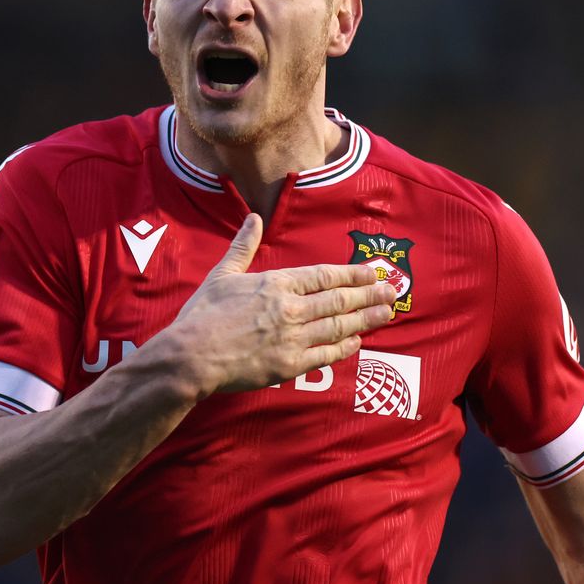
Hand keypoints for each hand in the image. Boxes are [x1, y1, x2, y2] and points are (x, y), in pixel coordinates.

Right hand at [168, 213, 397, 394]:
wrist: (191, 355)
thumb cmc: (203, 314)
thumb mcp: (222, 274)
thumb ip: (244, 246)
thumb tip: (254, 218)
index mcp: (276, 283)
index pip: (324, 276)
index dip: (350, 274)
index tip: (370, 272)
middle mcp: (291, 308)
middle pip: (339, 300)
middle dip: (368, 295)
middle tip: (391, 292)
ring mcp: (293, 338)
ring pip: (338, 326)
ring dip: (366, 319)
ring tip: (387, 314)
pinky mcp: (290, 365)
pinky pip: (326, 354)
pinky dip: (344, 347)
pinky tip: (357, 341)